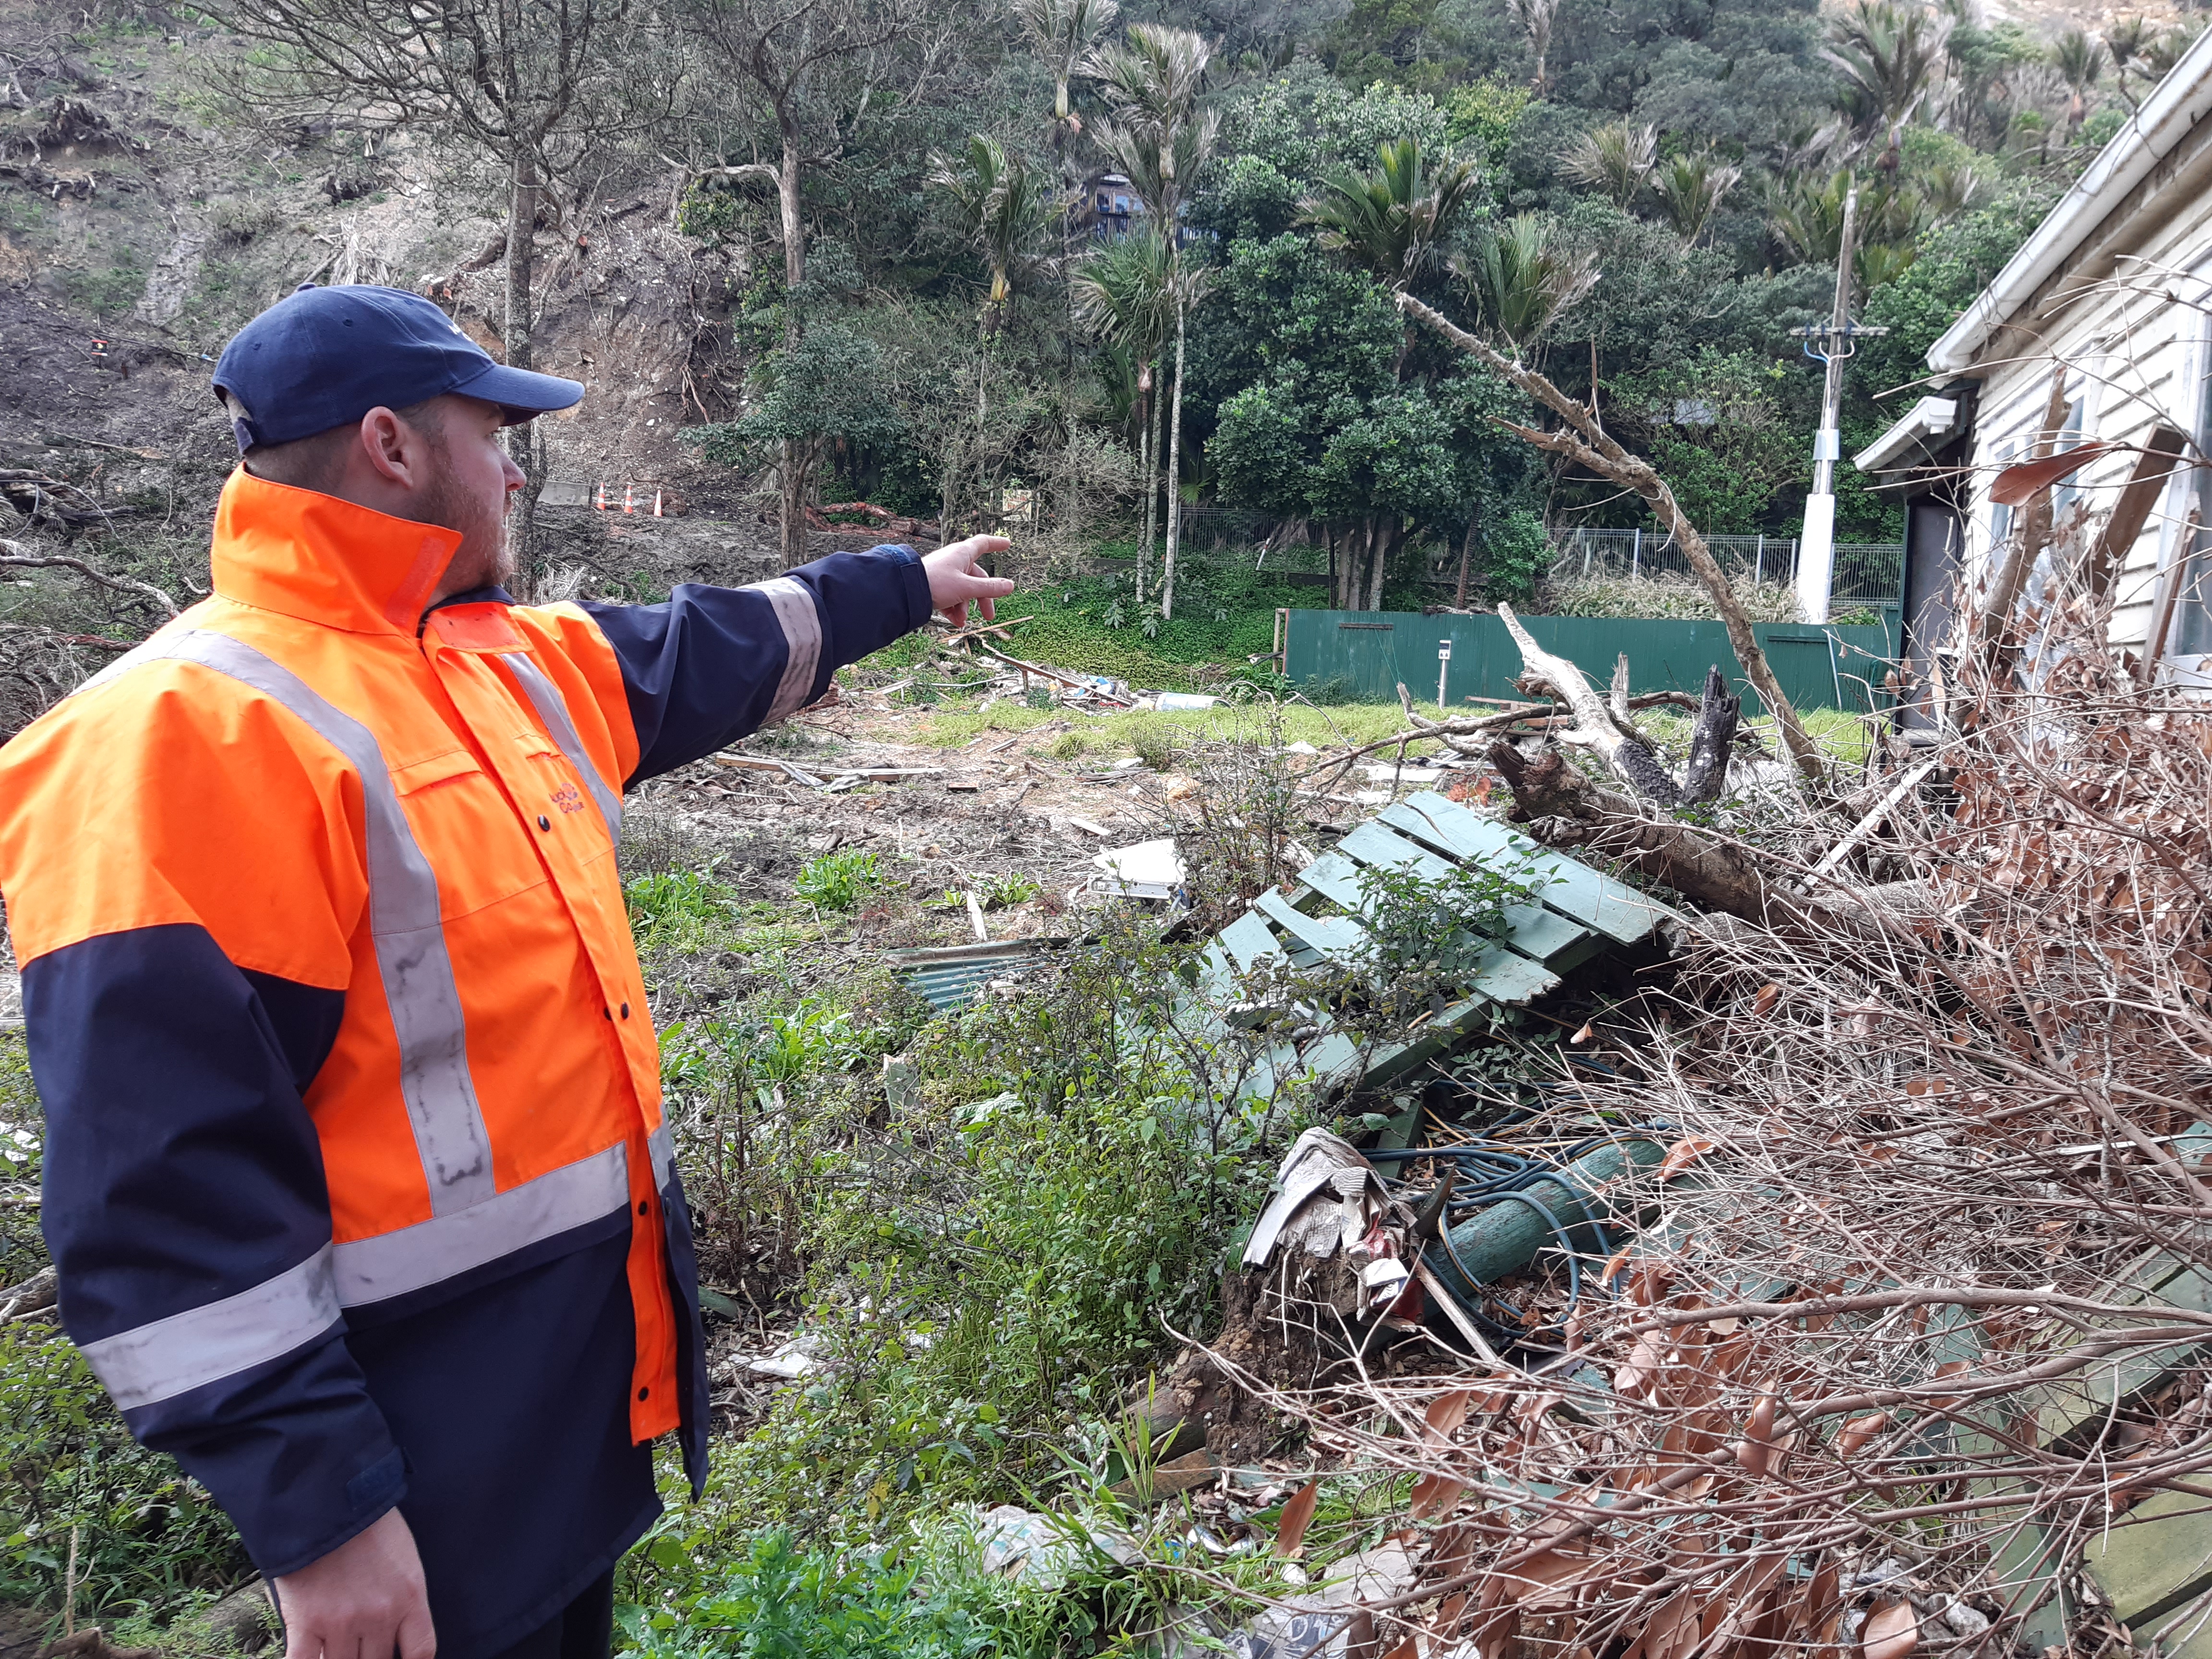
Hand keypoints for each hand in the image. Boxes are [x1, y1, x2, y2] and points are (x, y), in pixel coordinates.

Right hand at [273, 1508, 434, 1658]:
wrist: (328, 1500)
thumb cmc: (369, 1524)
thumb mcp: (404, 1558)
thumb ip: (403, 1597)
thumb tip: (396, 1631)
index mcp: (410, 1597)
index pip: (421, 1652)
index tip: (397, 1657)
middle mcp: (379, 1616)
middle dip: (370, 1657)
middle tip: (360, 1645)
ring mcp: (341, 1622)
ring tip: (337, 1646)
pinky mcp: (305, 1623)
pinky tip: (312, 1655)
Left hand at [923, 535, 1014, 629]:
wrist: (906, 591)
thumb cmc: (936, 582)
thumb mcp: (967, 588)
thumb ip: (989, 588)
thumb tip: (1010, 586)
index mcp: (963, 554)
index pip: (983, 544)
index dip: (996, 543)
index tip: (1007, 544)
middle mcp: (954, 561)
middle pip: (977, 578)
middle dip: (982, 599)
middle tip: (988, 616)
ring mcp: (944, 573)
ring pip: (963, 590)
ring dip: (965, 607)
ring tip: (961, 621)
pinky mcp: (935, 585)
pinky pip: (950, 596)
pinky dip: (954, 609)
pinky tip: (954, 621)